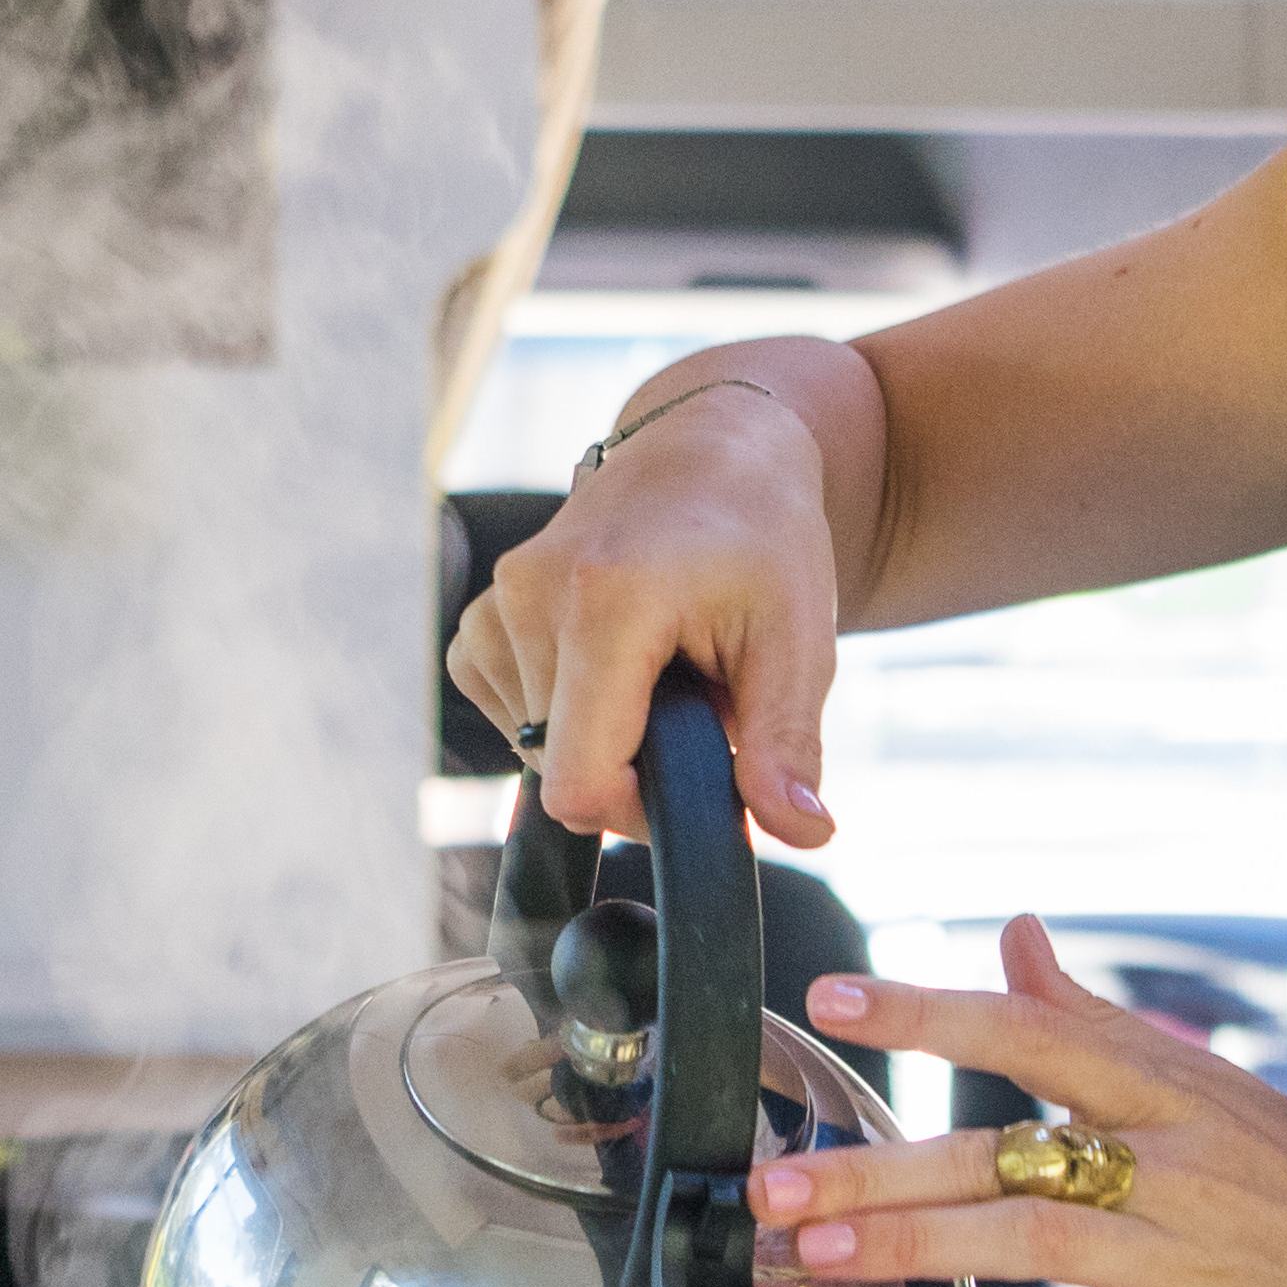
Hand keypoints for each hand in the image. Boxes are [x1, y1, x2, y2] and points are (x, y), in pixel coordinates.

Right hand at [446, 361, 848, 847]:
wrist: (714, 451)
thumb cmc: (763, 540)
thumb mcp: (798, 640)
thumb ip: (787, 744)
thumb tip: (804, 834)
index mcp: (606, 601)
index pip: (579, 782)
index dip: (637, 812)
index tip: (693, 777)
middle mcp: (532, 594)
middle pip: (558, 766)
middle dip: (629, 763)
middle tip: (694, 703)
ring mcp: (498, 598)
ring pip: (532, 742)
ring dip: (598, 732)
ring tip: (657, 670)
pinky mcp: (482, 611)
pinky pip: (503, 705)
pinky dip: (555, 707)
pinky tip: (605, 665)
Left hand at [763, 921, 1286, 1286]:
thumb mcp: (1216, 1091)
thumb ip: (1096, 1023)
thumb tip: (1014, 933)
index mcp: (1174, 1090)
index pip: (1035, 1032)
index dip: (932, 1013)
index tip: (834, 999)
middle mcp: (1176, 1165)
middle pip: (1003, 1153)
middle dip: (877, 1168)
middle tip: (771, 1185)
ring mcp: (1187, 1262)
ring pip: (1029, 1242)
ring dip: (912, 1247)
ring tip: (818, 1253)